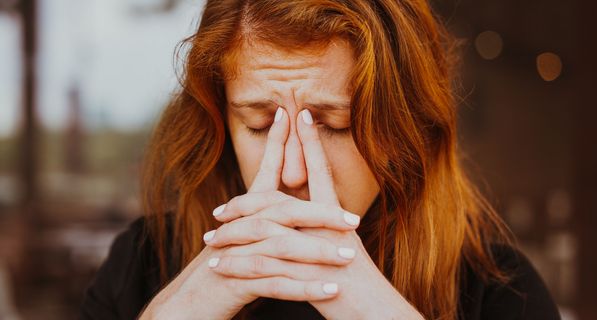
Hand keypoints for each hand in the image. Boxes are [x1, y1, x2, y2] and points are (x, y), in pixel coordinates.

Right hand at [138, 109, 340, 319]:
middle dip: (321, 215)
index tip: (293, 115)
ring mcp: (236, 253)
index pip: (265, 171)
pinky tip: (330, 291)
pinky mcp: (234, 280)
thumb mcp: (246, 236)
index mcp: (246, 213)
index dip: (277, 143)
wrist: (192, 302)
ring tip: (347, 258)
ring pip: (282, 246)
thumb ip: (269, 214)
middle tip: (353, 222)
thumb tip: (296, 196)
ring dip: (317, 252)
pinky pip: (275, 283)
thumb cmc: (226, 266)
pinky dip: (305, 288)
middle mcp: (240, 226)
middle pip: (283, 210)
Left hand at [205, 108, 424, 318]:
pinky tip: (219, 266)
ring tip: (213, 228)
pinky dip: (239, 265)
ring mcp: (317, 248)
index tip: (298, 113)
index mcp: (338, 218)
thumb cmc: (362, 286)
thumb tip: (311, 216)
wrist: (375, 313)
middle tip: (226, 194)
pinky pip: (264, 266)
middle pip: (284, 195)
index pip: (321, 171)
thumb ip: (326, 229)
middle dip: (245, 202)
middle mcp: (328, 227)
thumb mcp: (344, 250)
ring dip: (236, 226)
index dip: (310, 141)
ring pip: (268, 228)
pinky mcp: (307, 274)